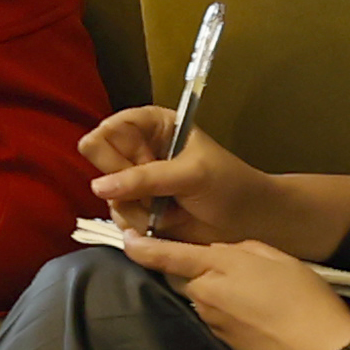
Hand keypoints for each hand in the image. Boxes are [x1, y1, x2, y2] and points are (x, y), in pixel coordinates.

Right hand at [81, 105, 283, 249]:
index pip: (108, 130)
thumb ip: (146, 178)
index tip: (146, 164)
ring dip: (136, 208)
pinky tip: (165, 222)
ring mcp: (134, 181)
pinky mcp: (136, 209)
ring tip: (169, 210)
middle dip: (126, 182)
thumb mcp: (192, 174)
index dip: (121, 151)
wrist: (251, 222)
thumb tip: (98, 187)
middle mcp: (137, 149)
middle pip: (99, 161)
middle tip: (156, 192)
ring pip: (106, 193)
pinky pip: (117, 217)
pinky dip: (139, 224)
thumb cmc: (230, 185)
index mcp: (150, 125)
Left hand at [112, 229, 349, 349]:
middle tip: (234, 271)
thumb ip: (245, 249)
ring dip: (218, 295)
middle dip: (197, 272)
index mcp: (217, 268)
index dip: (142, 248)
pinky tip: (258, 318)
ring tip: (257, 297)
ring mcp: (212, 324)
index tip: (125, 240)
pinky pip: (218, 321)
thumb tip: (223, 252)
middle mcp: (205, 296)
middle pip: (185, 278)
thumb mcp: (280, 259)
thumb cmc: (306, 300)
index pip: (167, 255)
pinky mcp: (223, 346)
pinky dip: (230, 315)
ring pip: (203, 300)